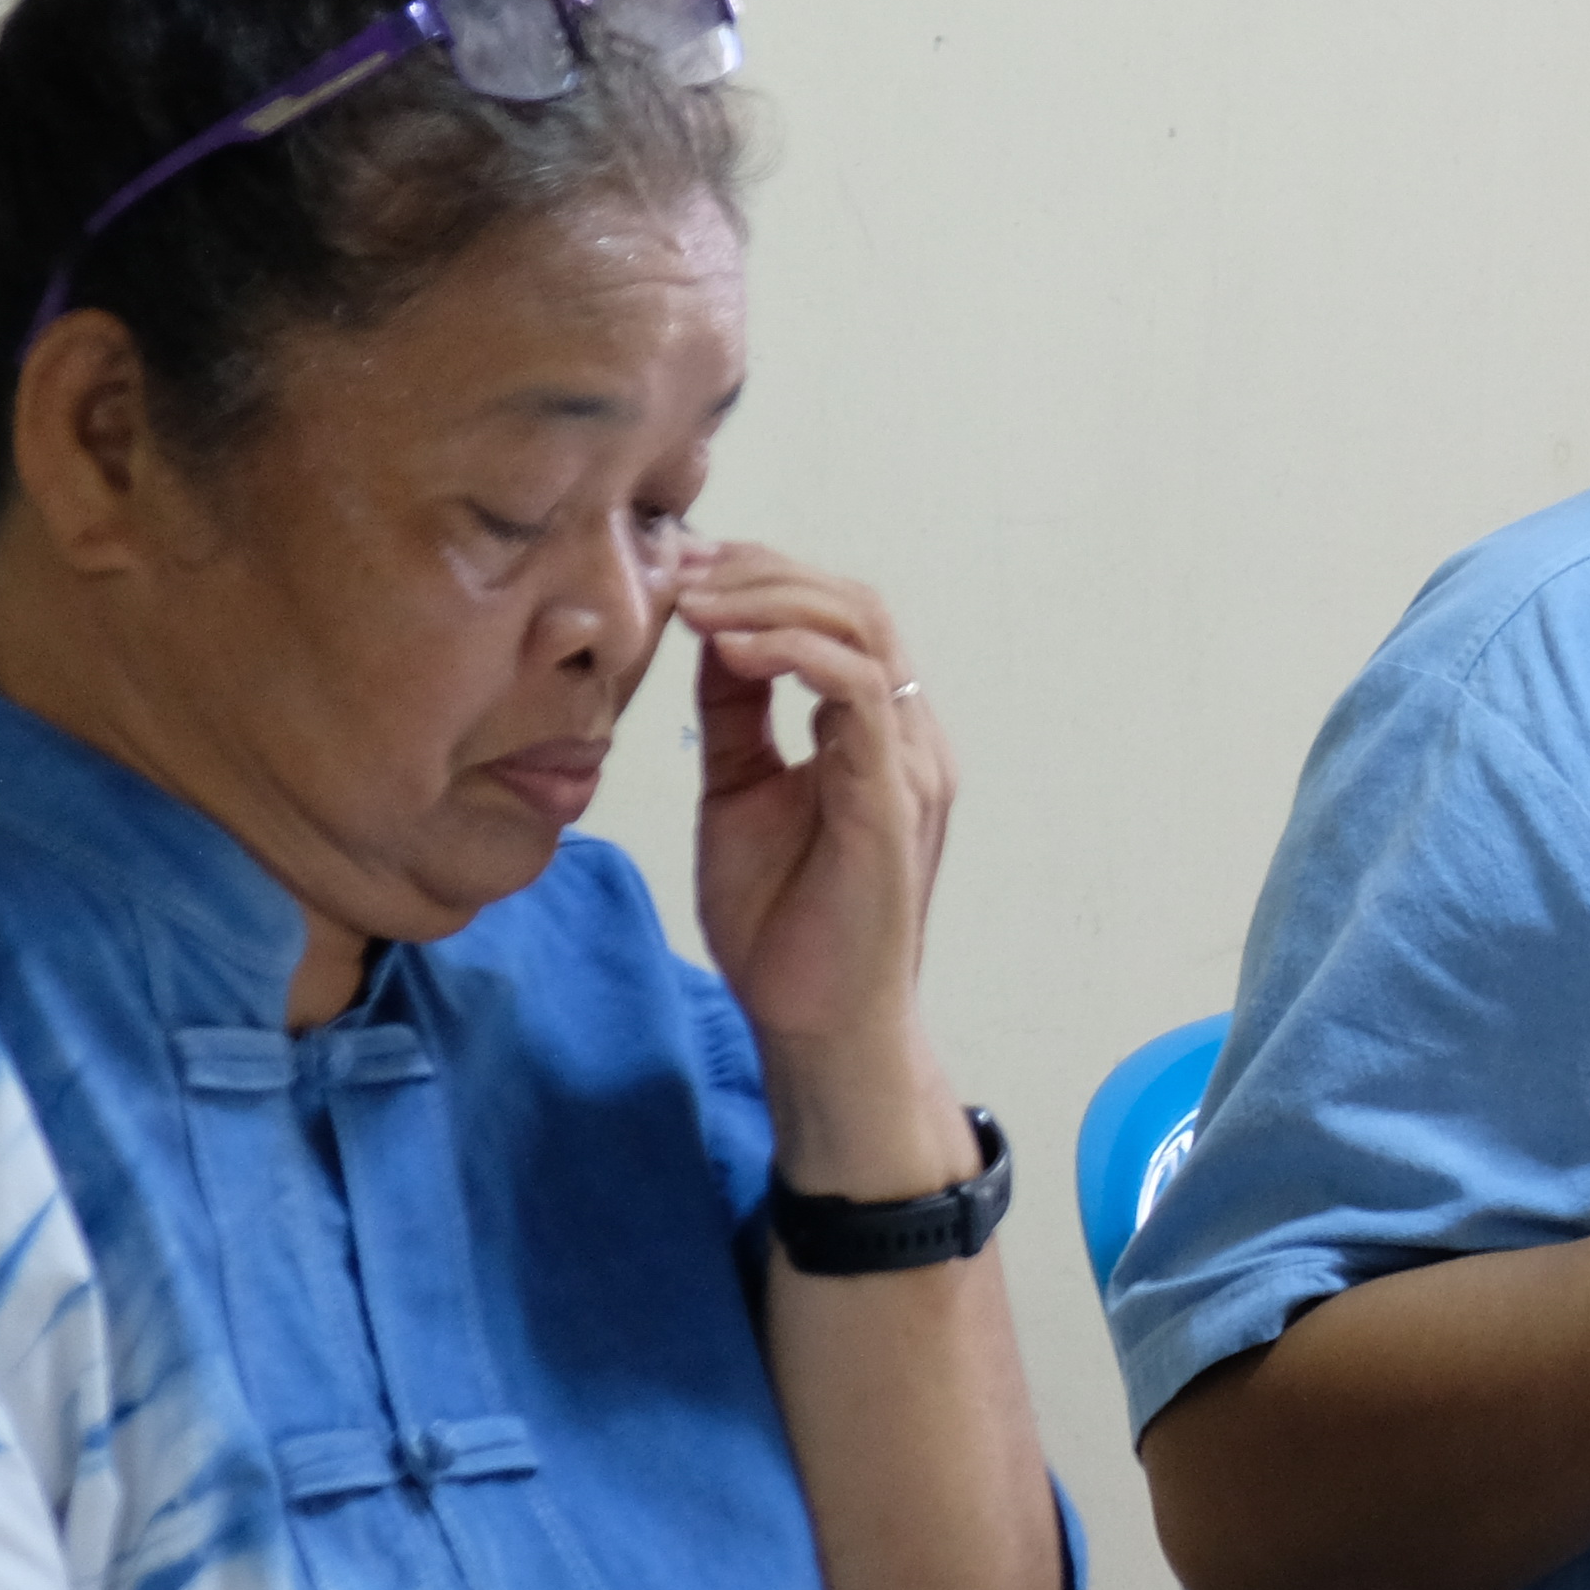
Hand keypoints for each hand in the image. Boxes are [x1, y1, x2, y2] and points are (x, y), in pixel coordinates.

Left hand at [687, 548, 962, 1168]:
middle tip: (681, 570)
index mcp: (874, 732)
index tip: (683, 567)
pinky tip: (732, 647)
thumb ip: (737, 716)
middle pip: (855, 603)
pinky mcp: (894, 799)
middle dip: (764, 572)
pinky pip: (857, 691)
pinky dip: (794, 652)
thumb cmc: (785, 924)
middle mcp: (907, 736)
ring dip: (773, 599)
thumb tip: (711, 633)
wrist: (815, 1023)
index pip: (838, 614)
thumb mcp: (740, 791)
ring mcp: (908, 763)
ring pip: (862, 629)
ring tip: (696, 602)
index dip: (763, 576)